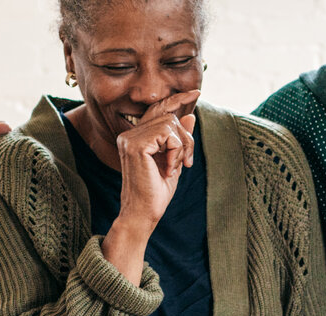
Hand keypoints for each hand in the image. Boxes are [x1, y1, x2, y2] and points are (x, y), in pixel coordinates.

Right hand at [112, 90, 200, 230]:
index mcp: (134, 137)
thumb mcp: (174, 162)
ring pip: (171, 124)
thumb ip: (179, 139)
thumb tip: (190, 115)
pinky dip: (177, 152)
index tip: (196, 92)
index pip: (157, 110)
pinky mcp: (136, 145)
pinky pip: (169, 135)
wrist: (143, 214)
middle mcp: (129, 134)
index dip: (177, 99)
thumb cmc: (155, 193)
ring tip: (175, 168)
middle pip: (168, 115)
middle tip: (187, 162)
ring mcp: (130, 138)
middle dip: (186, 137)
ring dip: (182, 147)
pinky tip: (169, 169)